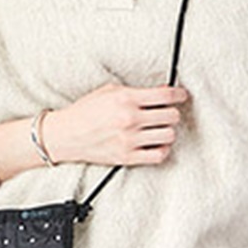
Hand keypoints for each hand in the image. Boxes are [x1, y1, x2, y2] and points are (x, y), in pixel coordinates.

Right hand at [43, 81, 189, 166]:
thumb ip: (135, 92)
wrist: (66, 135)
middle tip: (167, 112)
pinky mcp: (128, 157)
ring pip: (169, 135)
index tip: (181, 96)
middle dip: (172, 113)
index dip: (179, 95)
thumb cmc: (86, 111)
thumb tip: (161, 93)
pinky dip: (162, 149)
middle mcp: (130, 119)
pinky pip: (159, 155)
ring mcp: (130, 140)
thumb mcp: (109, 91)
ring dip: (167, 131)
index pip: (165, 95)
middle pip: (171, 116)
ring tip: (160, 128)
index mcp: (126, 99)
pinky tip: (156, 143)